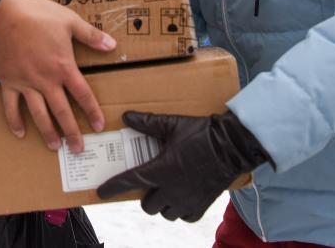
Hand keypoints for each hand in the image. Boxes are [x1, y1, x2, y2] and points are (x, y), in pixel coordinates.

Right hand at [0, 0, 116, 152]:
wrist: (4, 17)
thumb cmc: (37, 16)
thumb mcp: (69, 21)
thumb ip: (91, 36)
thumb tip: (112, 45)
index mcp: (63, 67)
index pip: (82, 95)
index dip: (92, 111)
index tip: (98, 126)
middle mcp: (46, 81)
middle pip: (62, 112)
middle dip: (71, 132)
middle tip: (77, 148)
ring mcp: (26, 84)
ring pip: (39, 114)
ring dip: (47, 132)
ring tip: (54, 147)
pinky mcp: (8, 82)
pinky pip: (11, 106)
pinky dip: (15, 121)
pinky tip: (20, 133)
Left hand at [96, 111, 269, 221]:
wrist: (233, 146)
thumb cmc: (202, 133)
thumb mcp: (173, 125)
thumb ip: (148, 123)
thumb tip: (127, 117)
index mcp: (161, 169)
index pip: (130, 181)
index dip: (113, 188)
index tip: (102, 192)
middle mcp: (171, 189)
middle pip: (147, 204)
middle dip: (145, 195)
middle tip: (150, 181)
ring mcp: (186, 200)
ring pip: (165, 212)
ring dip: (162, 203)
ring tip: (166, 187)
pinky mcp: (201, 206)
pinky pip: (183, 216)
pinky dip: (179, 209)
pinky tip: (182, 195)